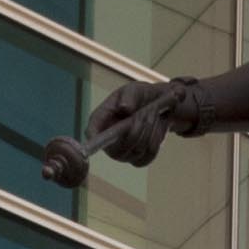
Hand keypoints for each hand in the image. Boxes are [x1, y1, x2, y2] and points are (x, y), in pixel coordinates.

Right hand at [57, 75, 203, 179]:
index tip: (80, 152)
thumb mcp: (137, 89)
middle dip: (135, 132)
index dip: (86, 144)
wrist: (167, 107)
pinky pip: (145, 159)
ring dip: (149, 136)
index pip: (90, 136)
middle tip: (147, 115)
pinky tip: (158, 133)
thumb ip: (129, 97)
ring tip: (155, 119)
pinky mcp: (139, 158)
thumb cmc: (147, 95)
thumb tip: (123, 110)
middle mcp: (109, 139)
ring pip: (133, 154)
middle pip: (116, 148)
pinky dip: (154, 146)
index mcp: (102, 120)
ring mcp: (124, 151)